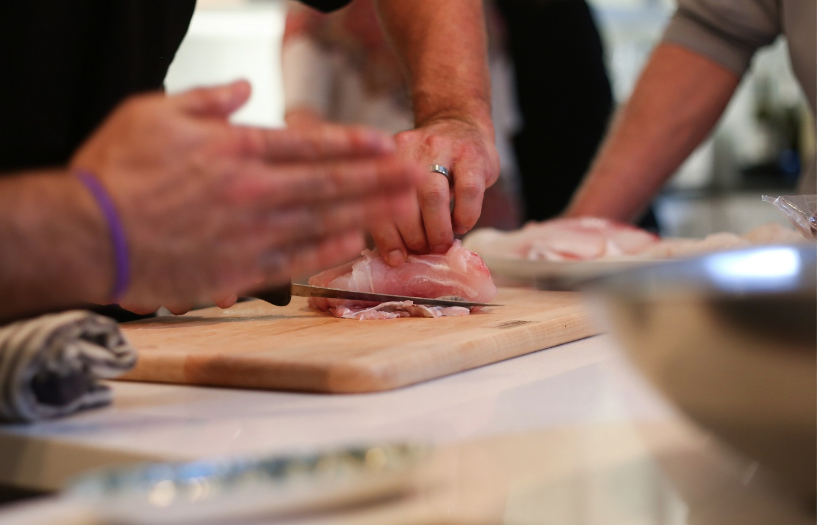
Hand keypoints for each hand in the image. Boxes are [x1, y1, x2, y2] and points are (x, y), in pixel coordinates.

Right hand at [71, 81, 420, 312]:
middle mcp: (255, 190)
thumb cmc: (115, 171)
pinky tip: (356, 243)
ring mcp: (252, 232)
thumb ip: (207, 100)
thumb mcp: (154, 112)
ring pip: (324, 220)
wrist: (89, 234)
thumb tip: (244, 88)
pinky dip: (328, 250)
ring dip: (368, 212)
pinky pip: (296, 259)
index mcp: (237, 150)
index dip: (351, 144)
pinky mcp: (240, 269)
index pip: (309, 144)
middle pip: (331, 182)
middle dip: (379, 177)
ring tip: (404, 207)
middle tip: (417, 174)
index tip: (385, 143)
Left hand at [369, 117, 499, 265]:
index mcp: (386, 158)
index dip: (387, 236)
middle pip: (404, 200)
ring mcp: (442, 148)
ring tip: (441, 244)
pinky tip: (461, 225)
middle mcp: (410, 149)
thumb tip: (397, 257)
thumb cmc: (431, 164)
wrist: (461, 123)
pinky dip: (464, 216)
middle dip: (414, 236)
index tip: (397, 259)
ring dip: (437, 229)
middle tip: (423, 251)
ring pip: (433, 195)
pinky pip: (467, 191)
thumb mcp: (407, 177)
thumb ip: (398, 208)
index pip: (379, 201)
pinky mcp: (472, 155)